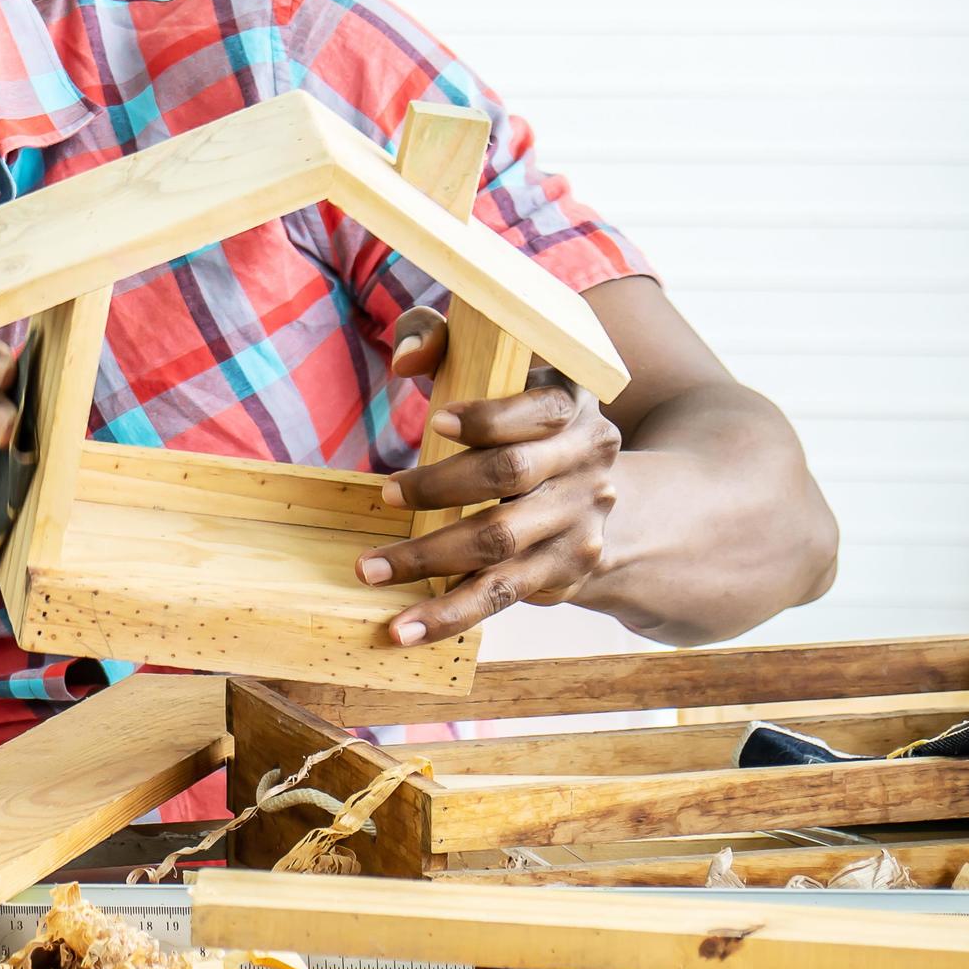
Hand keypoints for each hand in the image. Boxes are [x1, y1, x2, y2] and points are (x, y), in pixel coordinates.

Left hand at [355, 305, 623, 644]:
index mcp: (571, 406)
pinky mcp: (565, 573)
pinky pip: (502, 597)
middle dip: (441, 488)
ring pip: (502, 550)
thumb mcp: (493, 365)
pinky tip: (405, 628)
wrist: (598, 486)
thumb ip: (442, 341)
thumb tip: (407, 361)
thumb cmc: (516, 414)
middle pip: (510, 479)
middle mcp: (586, 465)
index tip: (439, 420)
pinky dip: (450, 613)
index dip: (493, 417)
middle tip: (383, 494)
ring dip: (431, 562)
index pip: (539, 411)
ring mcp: (580, 524)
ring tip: (370, 573)